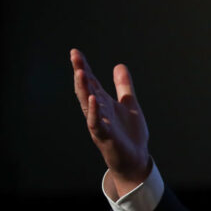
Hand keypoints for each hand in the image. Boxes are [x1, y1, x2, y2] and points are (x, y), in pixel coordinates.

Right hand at [71, 48, 150, 196]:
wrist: (135, 158)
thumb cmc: (129, 133)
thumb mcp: (129, 104)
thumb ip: (123, 86)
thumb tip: (119, 65)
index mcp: (104, 103)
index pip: (92, 82)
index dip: (84, 67)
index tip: (75, 52)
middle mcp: (98, 111)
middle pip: (86, 89)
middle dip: (81, 73)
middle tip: (75, 57)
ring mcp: (100, 123)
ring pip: (88, 104)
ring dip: (84, 89)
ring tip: (81, 72)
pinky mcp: (105, 136)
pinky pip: (97, 123)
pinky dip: (95, 112)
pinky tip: (93, 99)